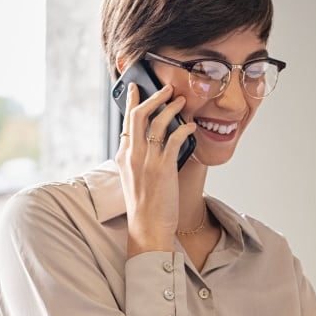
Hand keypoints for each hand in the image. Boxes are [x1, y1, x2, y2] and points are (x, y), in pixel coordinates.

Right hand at [115, 83, 197, 256]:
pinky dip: (185, 129)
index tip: (135, 89)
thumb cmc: (144, 206)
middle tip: (165, 88)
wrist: (147, 227)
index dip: (131, 103)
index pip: (126, 122)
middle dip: (152, 97)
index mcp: (123, 157)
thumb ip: (138, 160)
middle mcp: (132, 155)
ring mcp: (147, 160)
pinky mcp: (163, 168)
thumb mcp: (133, 179)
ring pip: (157, 122)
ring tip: (181, 100)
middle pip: (138, 115)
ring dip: (171, 108)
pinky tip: (193, 126)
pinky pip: (175, 139)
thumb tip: (151, 143)